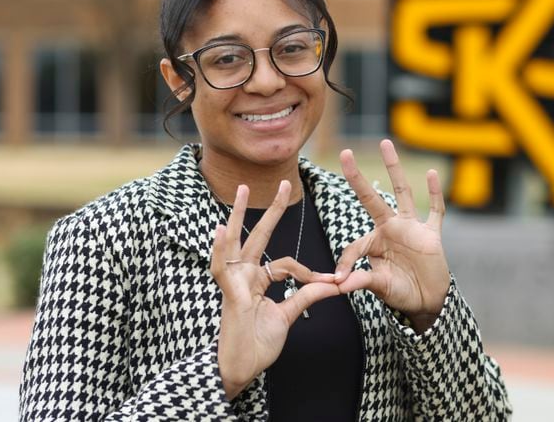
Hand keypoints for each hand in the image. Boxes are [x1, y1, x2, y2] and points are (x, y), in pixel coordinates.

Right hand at [210, 181, 339, 399]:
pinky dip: (220, 248)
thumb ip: (306, 296)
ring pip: (235, 242)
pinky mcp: (228, 293)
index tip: (328, 283)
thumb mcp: (288, 315)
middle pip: (258, 236)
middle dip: (270, 210)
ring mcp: (233, 282)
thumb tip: (332, 283)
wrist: (240, 369)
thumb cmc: (258, 343)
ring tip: (241, 190)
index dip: (308, 272)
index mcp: (257, 280)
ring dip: (237, 216)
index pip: (285, 263)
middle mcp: (244, 276)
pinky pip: (221, 268)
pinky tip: (221, 229)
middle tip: (282, 183)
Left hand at [336, 139, 450, 333]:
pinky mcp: (431, 235)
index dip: (346, 262)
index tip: (339, 280)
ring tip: (385, 143)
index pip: (355, 245)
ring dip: (394, 168)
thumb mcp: (379, 286)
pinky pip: (435, 211)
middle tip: (345, 153)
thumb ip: (361, 280)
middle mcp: (391, 228)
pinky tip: (431, 173)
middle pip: (372, 198)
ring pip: (402, 192)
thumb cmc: (400, 292)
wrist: (427, 302)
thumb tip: (338, 284)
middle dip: (357, 178)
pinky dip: (435, 194)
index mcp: (374, 242)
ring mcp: (412, 228)